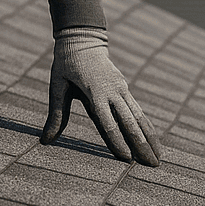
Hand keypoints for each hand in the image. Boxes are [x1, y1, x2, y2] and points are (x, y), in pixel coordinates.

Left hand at [42, 27, 161, 165]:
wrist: (83, 38)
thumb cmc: (66, 63)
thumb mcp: (57, 86)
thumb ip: (56, 114)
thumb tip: (45, 141)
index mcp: (96, 93)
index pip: (108, 123)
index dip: (117, 142)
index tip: (126, 160)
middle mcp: (113, 92)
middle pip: (130, 123)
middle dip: (142, 146)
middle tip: (153, 166)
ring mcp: (122, 90)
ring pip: (139, 118)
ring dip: (150, 138)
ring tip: (159, 158)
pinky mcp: (124, 89)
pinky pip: (138, 111)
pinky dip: (146, 127)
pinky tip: (153, 139)